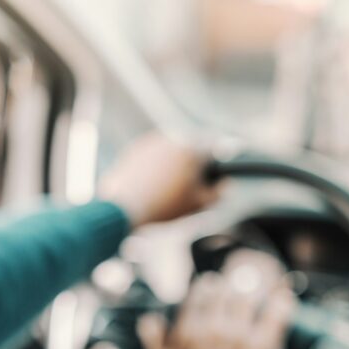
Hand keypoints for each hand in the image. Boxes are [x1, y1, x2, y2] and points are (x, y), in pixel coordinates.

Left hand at [98, 133, 218, 228]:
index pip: (213, 148)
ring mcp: (150, 144)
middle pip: (190, 150)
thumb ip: (217, 192)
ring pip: (170, 153)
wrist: (124, 208)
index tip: (219, 170)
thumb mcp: (198, 204)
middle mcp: (171, 140)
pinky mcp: (133, 151)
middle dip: (193, 165)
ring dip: (173, 165)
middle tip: (190, 187)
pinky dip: (154, 168)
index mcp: (191, 149)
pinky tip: (151, 187)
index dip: (219, 159)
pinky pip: (151, 158)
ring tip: (168, 190)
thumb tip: (224, 184)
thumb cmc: (164, 206)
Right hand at [137, 250, 294, 348]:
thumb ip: (154, 344)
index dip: (207, 286)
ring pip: (249, 297)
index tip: (212, 285)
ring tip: (257, 288)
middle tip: (235, 286)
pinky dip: (281, 303)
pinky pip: (276, 314)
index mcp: (188, 333)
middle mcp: (213, 330)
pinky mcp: (265, 347)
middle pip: (225, 290)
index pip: (199, 294)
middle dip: (230, 285)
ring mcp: (240, 337)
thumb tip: (148, 320)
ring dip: (253, 290)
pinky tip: (284, 299)